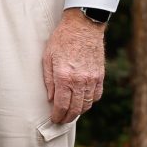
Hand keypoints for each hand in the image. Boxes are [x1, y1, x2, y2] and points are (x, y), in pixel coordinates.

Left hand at [42, 7, 105, 122]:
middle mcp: (79, 81)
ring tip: (70, 112)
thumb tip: (50, 98)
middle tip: (61, 120)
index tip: (54, 119)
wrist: (82, 27)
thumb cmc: (61, 39)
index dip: (57, 116)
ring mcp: (91, 80)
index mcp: (63, 76)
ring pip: (87, 105)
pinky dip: (89, 102)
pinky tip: (82, 101)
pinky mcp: (100, 76)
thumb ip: (48, 79)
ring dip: (78, 112)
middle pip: (75, 109)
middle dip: (67, 117)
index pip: (61, 105)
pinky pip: (96, 96)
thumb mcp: (47, 56)